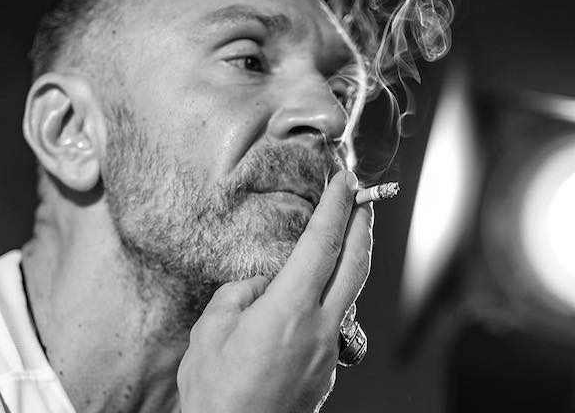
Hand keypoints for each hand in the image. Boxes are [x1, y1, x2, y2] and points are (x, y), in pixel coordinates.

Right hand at [177, 170, 373, 412]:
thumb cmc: (217, 395)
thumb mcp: (212, 332)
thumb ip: (239, 295)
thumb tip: (261, 284)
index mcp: (290, 310)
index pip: (323, 244)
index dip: (337, 207)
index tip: (345, 183)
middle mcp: (319, 327)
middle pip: (355, 264)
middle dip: (362, 225)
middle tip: (363, 199)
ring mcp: (328, 351)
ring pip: (351, 293)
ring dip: (354, 259)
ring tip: (349, 237)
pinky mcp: (328, 371)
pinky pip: (336, 322)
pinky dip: (334, 296)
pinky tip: (318, 293)